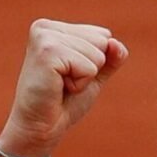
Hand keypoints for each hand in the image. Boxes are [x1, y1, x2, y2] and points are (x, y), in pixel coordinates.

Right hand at [0, 19, 127, 156]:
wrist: (40, 128)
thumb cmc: (64, 103)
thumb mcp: (93, 75)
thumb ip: (110, 58)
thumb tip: (116, 43)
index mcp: (54, 28)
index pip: (102, 35)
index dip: (94, 63)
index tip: (69, 76)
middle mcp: (46, 27)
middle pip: (102, 42)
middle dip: (91, 69)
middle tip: (64, 83)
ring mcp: (45, 37)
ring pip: (97, 54)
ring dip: (84, 78)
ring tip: (60, 85)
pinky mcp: (47, 52)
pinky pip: (89, 67)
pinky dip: (80, 84)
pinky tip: (58, 88)